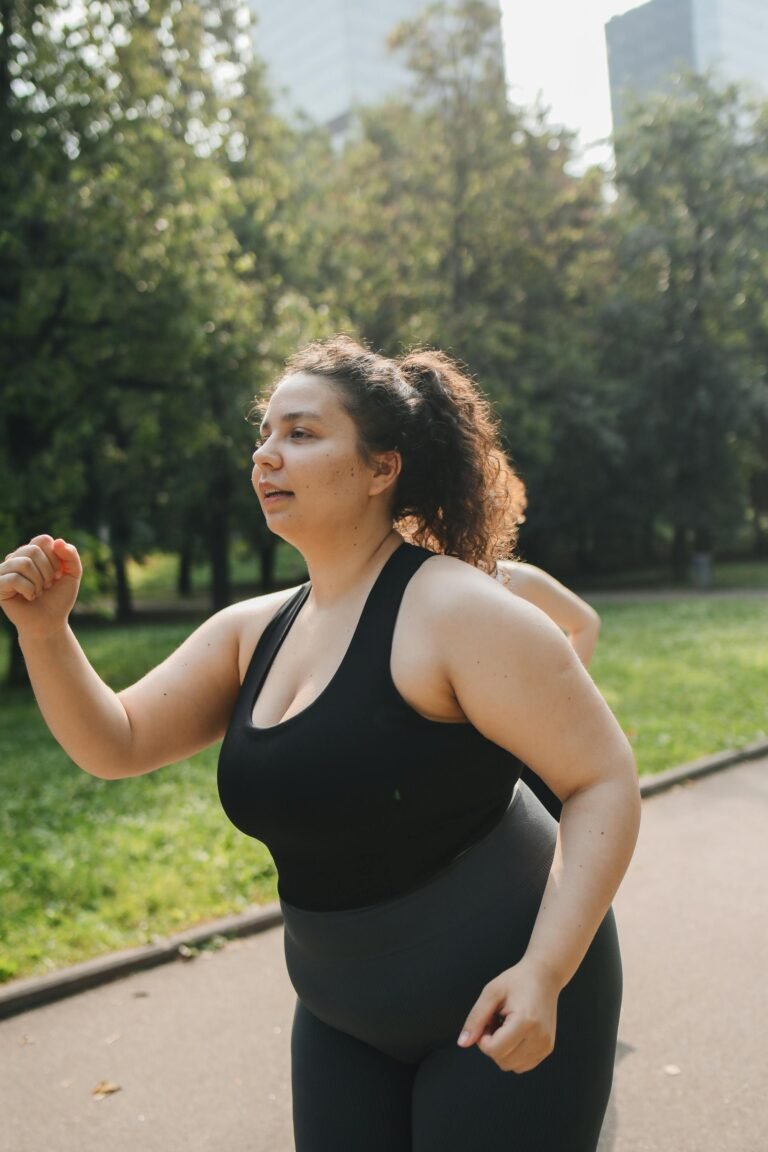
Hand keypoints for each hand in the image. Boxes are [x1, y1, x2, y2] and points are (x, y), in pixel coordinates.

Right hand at [0, 535, 81, 637]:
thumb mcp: (73, 574)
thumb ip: (71, 555)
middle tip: (47, 586)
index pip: (43, 540)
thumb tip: (58, 541)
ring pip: (23, 563)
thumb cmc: (58, 598)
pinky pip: (14, 578)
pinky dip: (28, 590)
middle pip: (33, 551)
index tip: (58, 575)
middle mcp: (16, 558)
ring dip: (38, 582)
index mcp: (32, 552)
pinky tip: (29, 597)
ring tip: (38, 592)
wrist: (50, 623)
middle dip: (47, 571)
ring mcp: (5, 571)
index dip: (55, 558)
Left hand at [457, 958, 559, 1072]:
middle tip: (496, 1021)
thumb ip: (475, 1019)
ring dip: (503, 1050)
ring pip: (512, 1066)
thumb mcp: (491, 993)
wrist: (544, 976)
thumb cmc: (517, 981)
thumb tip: (463, 1043)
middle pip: (502, 1061)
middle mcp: (539, 1038)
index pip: (494, 1050)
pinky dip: (513, 1054)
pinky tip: (515, 1034)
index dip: (482, 1038)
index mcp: (525, 1022)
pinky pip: (522, 1065)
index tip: (487, 1021)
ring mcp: (545, 1046)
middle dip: (492, 1044)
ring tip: (506, 1026)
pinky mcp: (547, 1049)